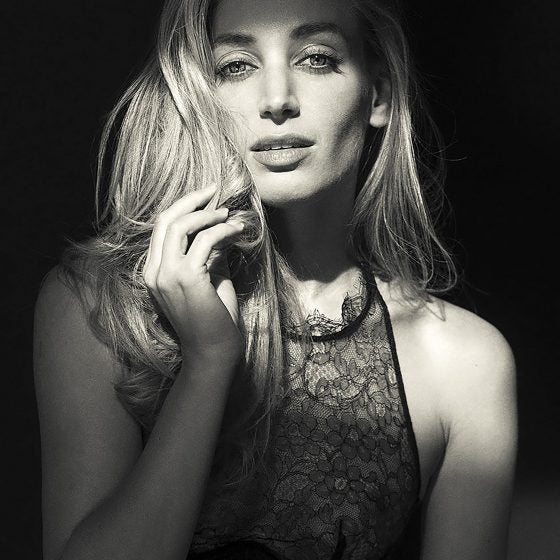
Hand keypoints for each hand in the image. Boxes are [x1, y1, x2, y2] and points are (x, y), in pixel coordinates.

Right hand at [143, 186, 244, 365]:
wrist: (214, 351)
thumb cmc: (214, 318)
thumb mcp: (209, 280)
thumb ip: (208, 256)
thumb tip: (218, 230)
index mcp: (154, 272)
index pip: (161, 229)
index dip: (182, 208)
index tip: (205, 198)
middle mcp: (154, 271)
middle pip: (166, 221)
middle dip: (191, 201)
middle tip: (214, 191)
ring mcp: (167, 275)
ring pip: (181, 226)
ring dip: (208, 215)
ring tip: (229, 215)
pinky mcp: (186, 278)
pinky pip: (205, 241)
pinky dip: (223, 230)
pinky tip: (238, 230)